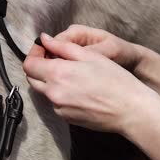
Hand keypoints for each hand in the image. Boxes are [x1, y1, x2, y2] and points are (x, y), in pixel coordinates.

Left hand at [23, 33, 159, 133]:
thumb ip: (63, 47)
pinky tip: (81, 92)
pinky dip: (62, 95)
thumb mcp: (91, 56)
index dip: (34, 54)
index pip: (29, 64)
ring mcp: (59, 109)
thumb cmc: (115, 81)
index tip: (45, 50)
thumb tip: (45, 40)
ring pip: (46, 92)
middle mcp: (54, 94)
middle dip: (40, 68)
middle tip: (57, 61)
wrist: (130, 111)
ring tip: (75, 77)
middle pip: (33, 79)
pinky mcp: (67, 119)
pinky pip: (57, 104)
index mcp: (58, 74)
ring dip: (52, 82)